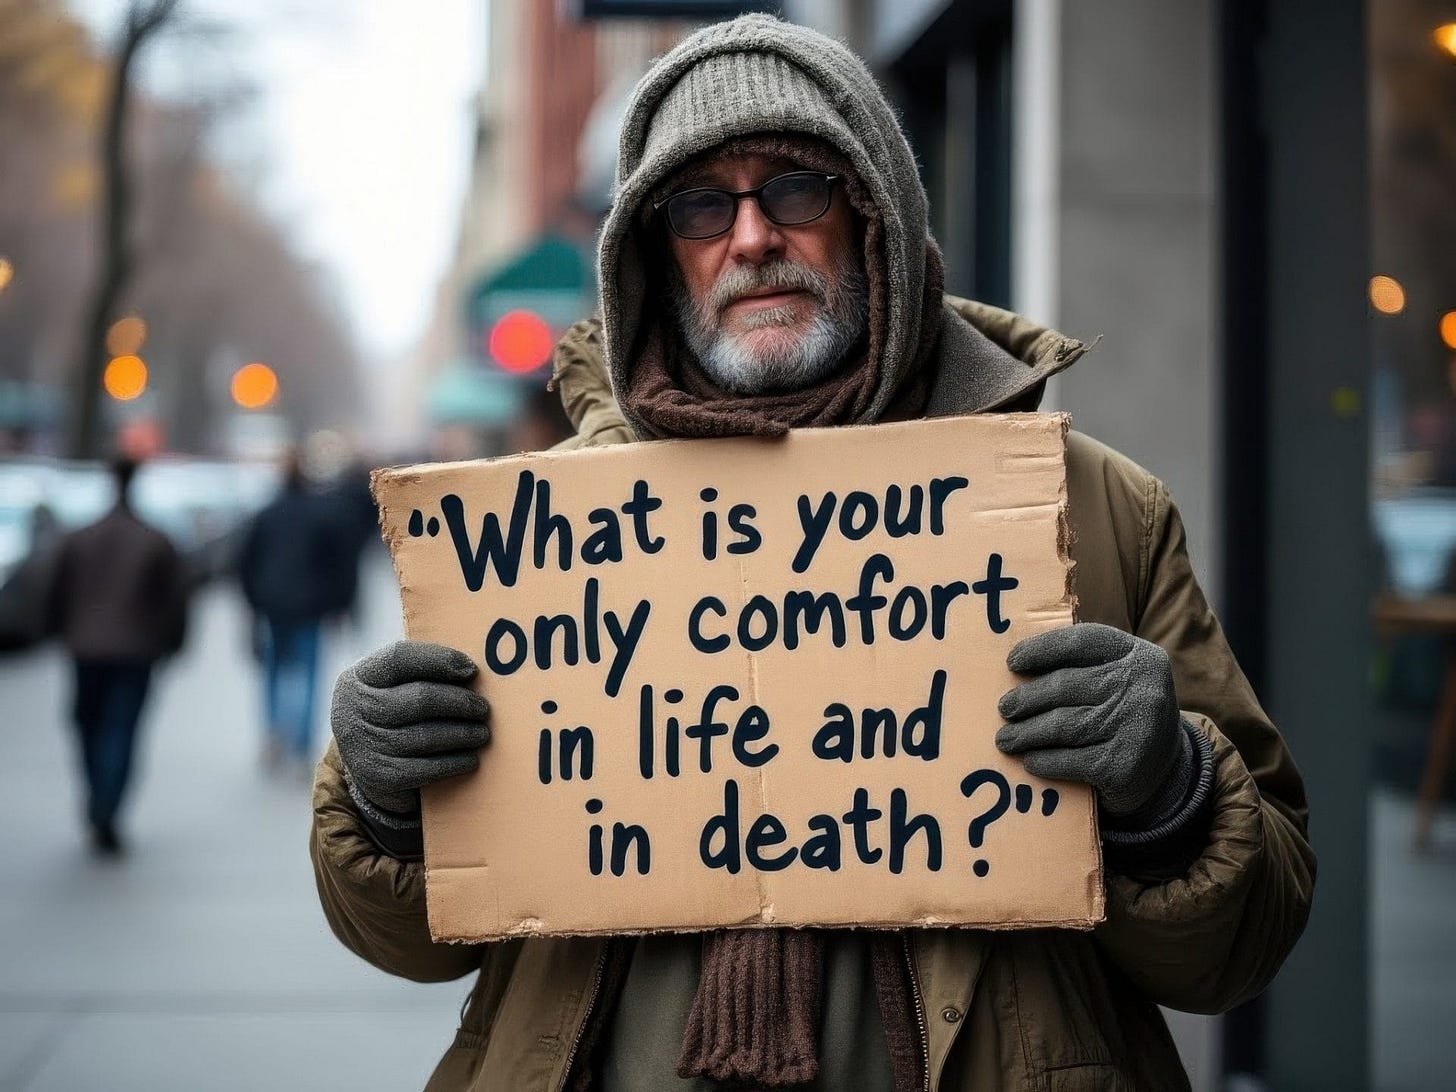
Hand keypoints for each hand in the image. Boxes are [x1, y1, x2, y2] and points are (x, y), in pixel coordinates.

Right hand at [330, 640, 490, 817]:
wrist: (366, 763)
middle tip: (482, 708)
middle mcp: (354, 709)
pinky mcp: (379, 776)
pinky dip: (454, 762)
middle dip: (459, 702)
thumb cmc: (393, 712)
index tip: (471, 670)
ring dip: (463, 734)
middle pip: (420, 699)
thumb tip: (472, 671)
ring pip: (426, 736)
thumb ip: (422, 673)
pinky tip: (471, 758)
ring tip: (482, 733)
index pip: (399, 658)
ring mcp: (364, 745)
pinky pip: (426, 768)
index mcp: (359, 678)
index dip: (439, 660)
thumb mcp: (392, 687)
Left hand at [994, 623, 1191, 821]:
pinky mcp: (1122, 767)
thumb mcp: (1120, 679)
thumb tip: (1018, 666)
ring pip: (1062, 725)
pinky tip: (1029, 760)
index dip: (1041, 649)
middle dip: (1026, 698)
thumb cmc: (1126, 714)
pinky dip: (1042, 760)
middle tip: (1005, 708)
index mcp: (1140, 657)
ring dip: (1025, 733)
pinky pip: (1068, 760)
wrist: (1168, 771)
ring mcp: (1134, 728)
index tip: (1013, 662)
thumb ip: (1083, 665)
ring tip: (1006, 738)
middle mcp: (1141, 689)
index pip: (1081, 642)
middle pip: (1065, 685)